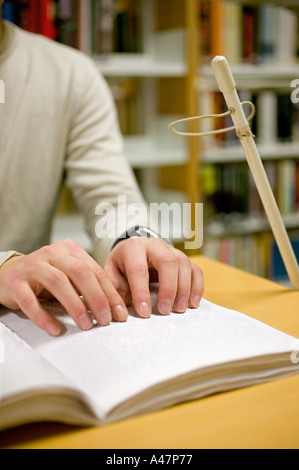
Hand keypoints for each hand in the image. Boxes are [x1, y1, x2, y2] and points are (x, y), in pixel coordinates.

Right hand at [0, 239, 126, 335]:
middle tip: (105, 319)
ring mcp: (32, 267)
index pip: (95, 271)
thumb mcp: (68, 273)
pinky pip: (30, 301)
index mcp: (69, 250)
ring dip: (75, 306)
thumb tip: (114, 305)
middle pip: (80, 273)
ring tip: (85, 325)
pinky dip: (44, 316)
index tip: (119, 312)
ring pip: (58, 283)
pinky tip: (55, 329)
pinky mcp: (15, 283)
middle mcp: (51, 254)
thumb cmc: (44, 276)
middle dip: (96, 298)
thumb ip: (88, 283)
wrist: (7, 273)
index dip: (109, 293)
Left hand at [104, 237, 203, 317]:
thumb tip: (122, 306)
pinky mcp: (183, 259)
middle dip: (168, 288)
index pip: (138, 269)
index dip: (141, 292)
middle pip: (167, 262)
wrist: (134, 248)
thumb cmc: (122, 263)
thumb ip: (115, 287)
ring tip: (179, 310)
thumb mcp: (111, 271)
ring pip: (184, 264)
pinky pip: (195, 270)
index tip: (144, 312)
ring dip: (184, 289)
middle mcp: (155, 245)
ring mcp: (172, 250)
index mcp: (133, 247)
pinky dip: (197, 287)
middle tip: (165, 310)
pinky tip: (192, 303)